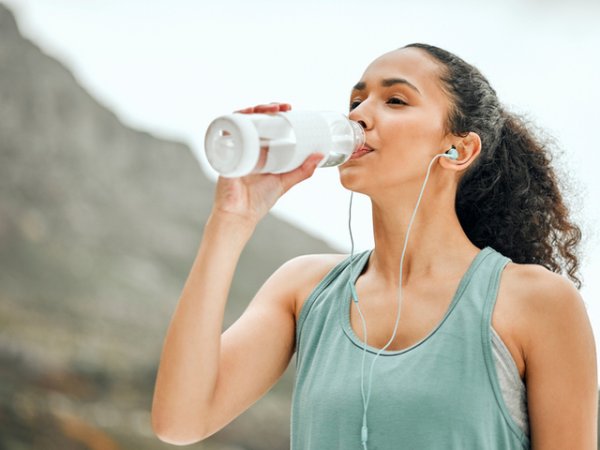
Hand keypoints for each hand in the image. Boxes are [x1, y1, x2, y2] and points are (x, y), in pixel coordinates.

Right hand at [212, 101, 321, 223]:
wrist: (240, 214)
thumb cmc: (258, 200)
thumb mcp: (285, 181)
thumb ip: (303, 170)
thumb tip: (320, 156)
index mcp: (260, 151)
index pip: (265, 124)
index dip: (275, 113)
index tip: (288, 107)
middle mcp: (247, 146)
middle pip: (253, 119)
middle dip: (266, 107)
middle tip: (282, 106)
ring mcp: (235, 148)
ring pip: (239, 121)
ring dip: (251, 110)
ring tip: (267, 109)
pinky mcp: (224, 153)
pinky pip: (225, 132)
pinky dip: (232, 121)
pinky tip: (243, 116)